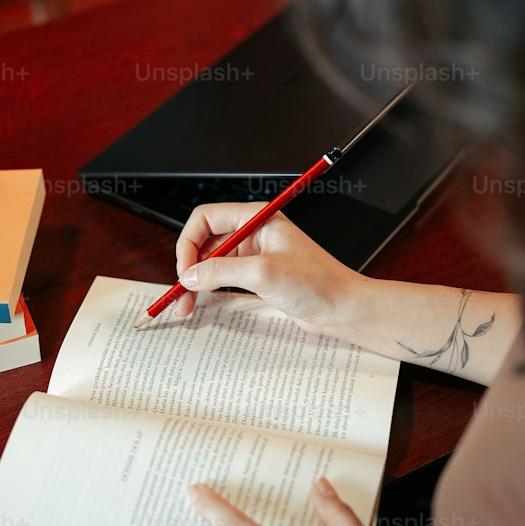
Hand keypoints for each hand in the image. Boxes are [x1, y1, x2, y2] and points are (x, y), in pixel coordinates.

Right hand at [172, 201, 360, 333]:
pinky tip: (202, 301)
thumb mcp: (263, 274)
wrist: (343, 308)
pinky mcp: (258, 276)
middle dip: (189, 266)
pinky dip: (210, 289)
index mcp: (257, 219)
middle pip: (205, 241)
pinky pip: (224, 277)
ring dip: (197, 281)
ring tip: (186, 304)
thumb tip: (190, 275)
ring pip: (212, 262)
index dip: (189, 242)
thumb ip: (222, 271)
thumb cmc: (318, 283)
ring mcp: (255, 255)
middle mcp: (254, 233)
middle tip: (182, 292)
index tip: (185, 269)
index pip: (207, 218)